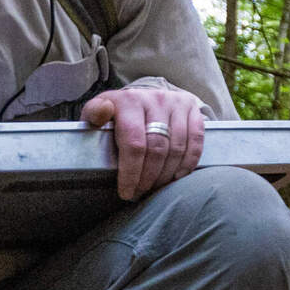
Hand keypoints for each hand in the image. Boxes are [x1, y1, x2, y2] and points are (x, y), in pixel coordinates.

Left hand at [80, 84, 208, 200]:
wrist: (143, 97)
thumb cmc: (118, 112)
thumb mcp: (97, 111)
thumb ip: (93, 114)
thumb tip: (101, 113)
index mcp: (129, 101)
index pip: (134, 143)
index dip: (131, 172)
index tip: (126, 192)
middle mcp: (155, 99)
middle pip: (157, 148)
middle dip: (148, 177)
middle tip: (140, 192)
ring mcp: (176, 103)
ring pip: (176, 148)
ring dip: (166, 174)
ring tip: (155, 187)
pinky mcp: (192, 108)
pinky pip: (195, 141)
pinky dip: (188, 163)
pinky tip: (176, 176)